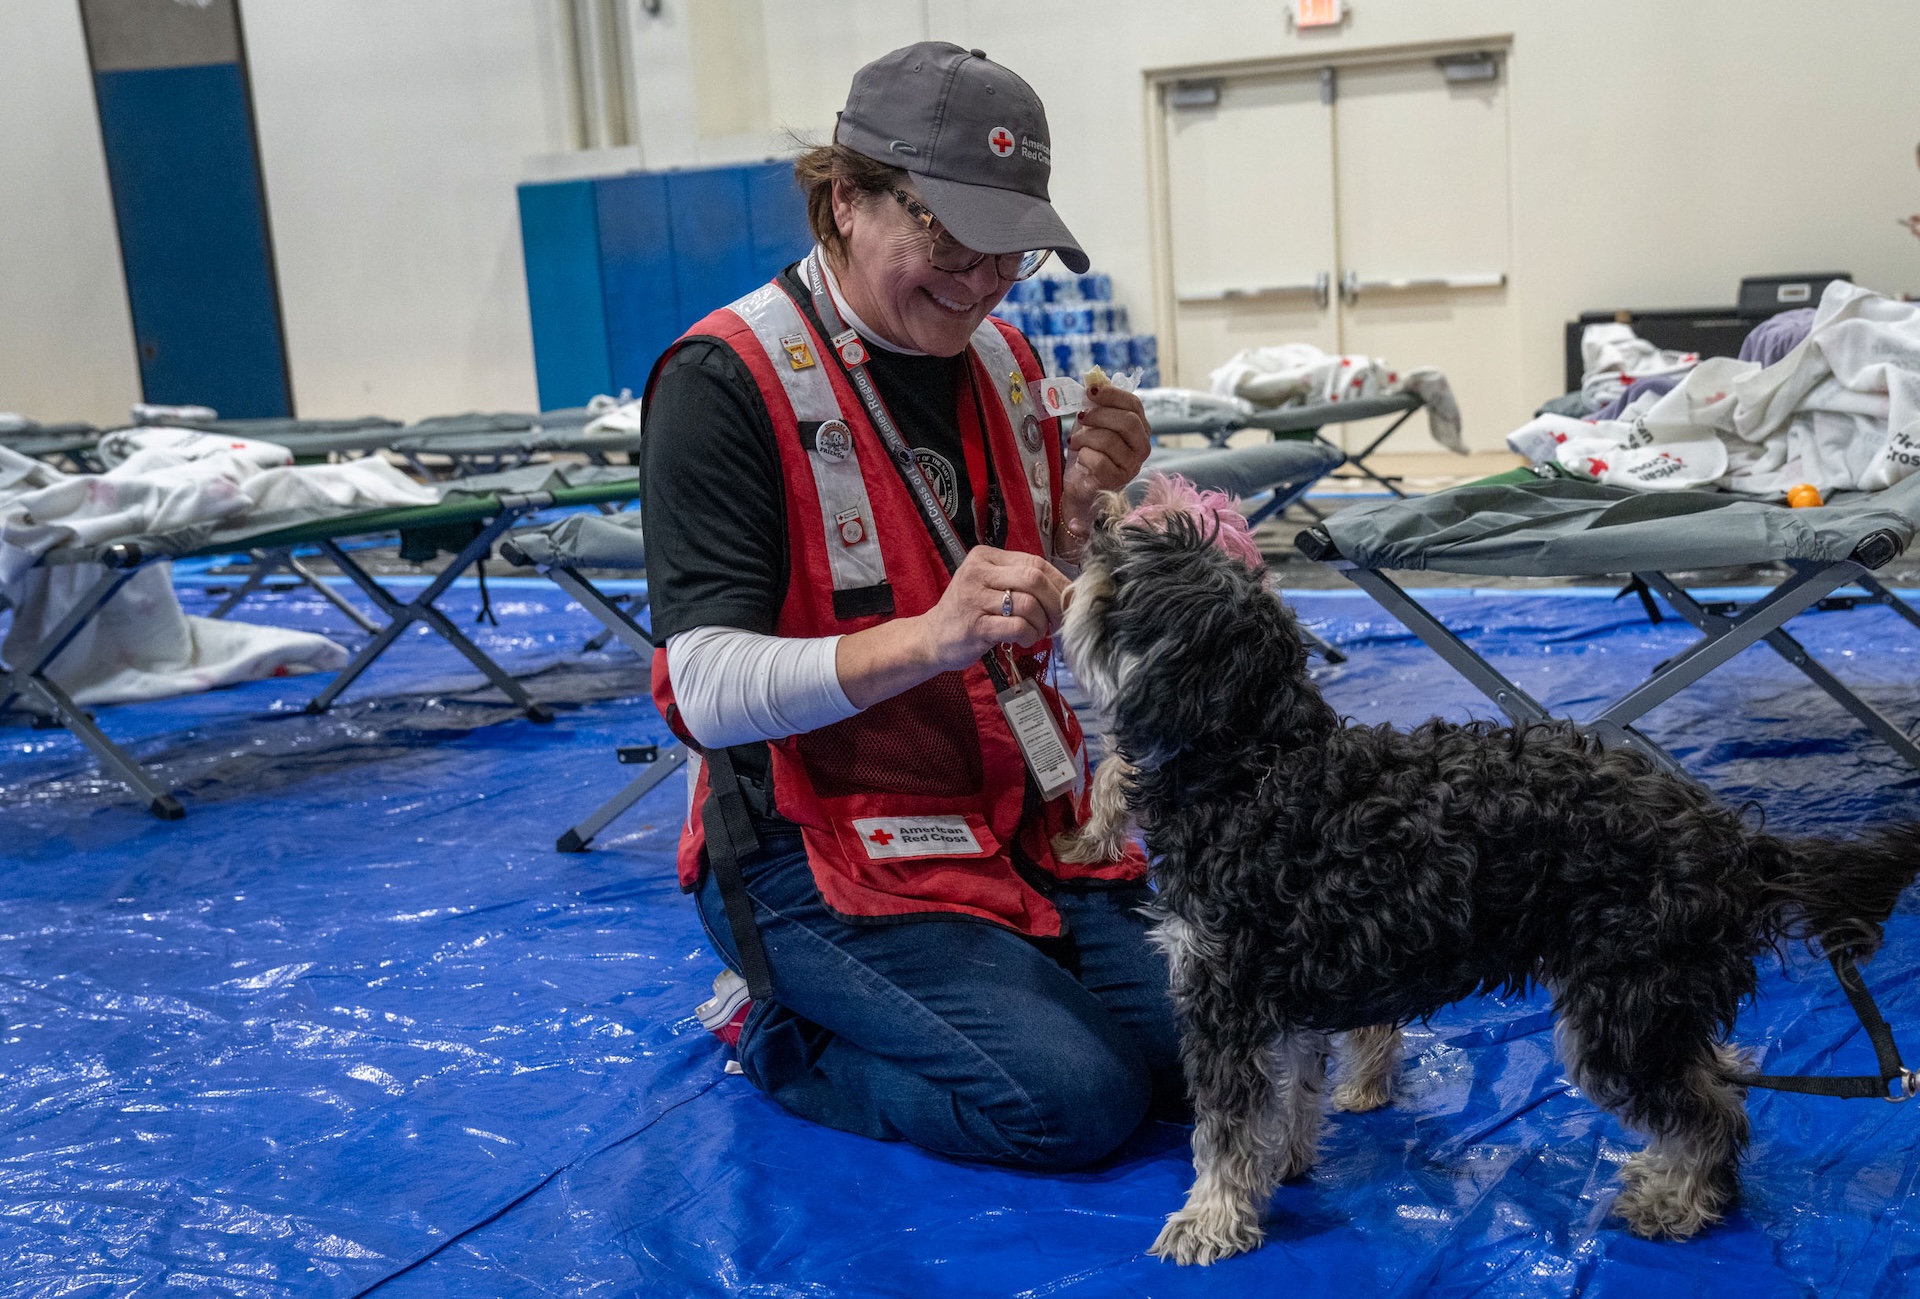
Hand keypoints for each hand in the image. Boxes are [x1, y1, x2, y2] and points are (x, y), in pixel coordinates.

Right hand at [917, 545, 1068, 672]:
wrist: (932, 637)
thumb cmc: (969, 611)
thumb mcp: (990, 585)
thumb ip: (1021, 581)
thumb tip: (1067, 590)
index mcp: (985, 557)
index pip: (1035, 562)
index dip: (1059, 582)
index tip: (1069, 601)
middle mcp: (978, 572)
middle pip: (1034, 579)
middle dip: (1055, 602)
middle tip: (1057, 620)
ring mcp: (974, 598)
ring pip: (1028, 604)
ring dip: (1041, 623)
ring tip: (1036, 632)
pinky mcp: (976, 625)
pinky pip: (1017, 626)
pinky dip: (1029, 635)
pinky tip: (1024, 640)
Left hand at [1057, 382, 1150, 556]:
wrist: (1078, 485)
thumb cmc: (1087, 452)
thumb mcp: (1090, 423)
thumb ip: (1094, 403)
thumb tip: (1093, 379)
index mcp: (1139, 428)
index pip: (1134, 404)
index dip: (1112, 394)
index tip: (1090, 391)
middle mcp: (1142, 446)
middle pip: (1126, 421)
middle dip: (1098, 415)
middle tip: (1080, 418)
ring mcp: (1132, 465)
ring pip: (1110, 440)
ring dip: (1085, 438)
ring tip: (1074, 442)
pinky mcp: (1118, 481)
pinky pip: (1100, 461)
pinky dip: (1084, 456)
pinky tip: (1080, 458)